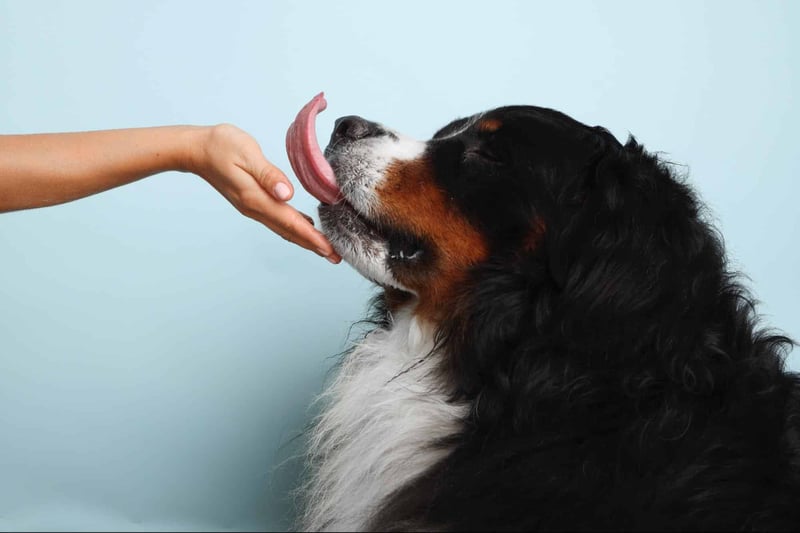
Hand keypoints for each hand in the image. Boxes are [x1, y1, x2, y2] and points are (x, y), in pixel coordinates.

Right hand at [188, 124, 340, 262]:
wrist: (197, 149)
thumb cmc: (221, 146)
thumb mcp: (247, 154)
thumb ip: (268, 174)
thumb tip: (286, 193)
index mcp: (256, 198)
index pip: (290, 222)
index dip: (311, 237)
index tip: (329, 250)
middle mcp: (255, 208)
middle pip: (289, 231)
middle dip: (313, 245)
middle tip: (336, 257)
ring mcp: (253, 207)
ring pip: (284, 228)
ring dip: (305, 239)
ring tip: (325, 248)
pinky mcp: (252, 201)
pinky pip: (278, 219)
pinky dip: (294, 226)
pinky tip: (305, 225)